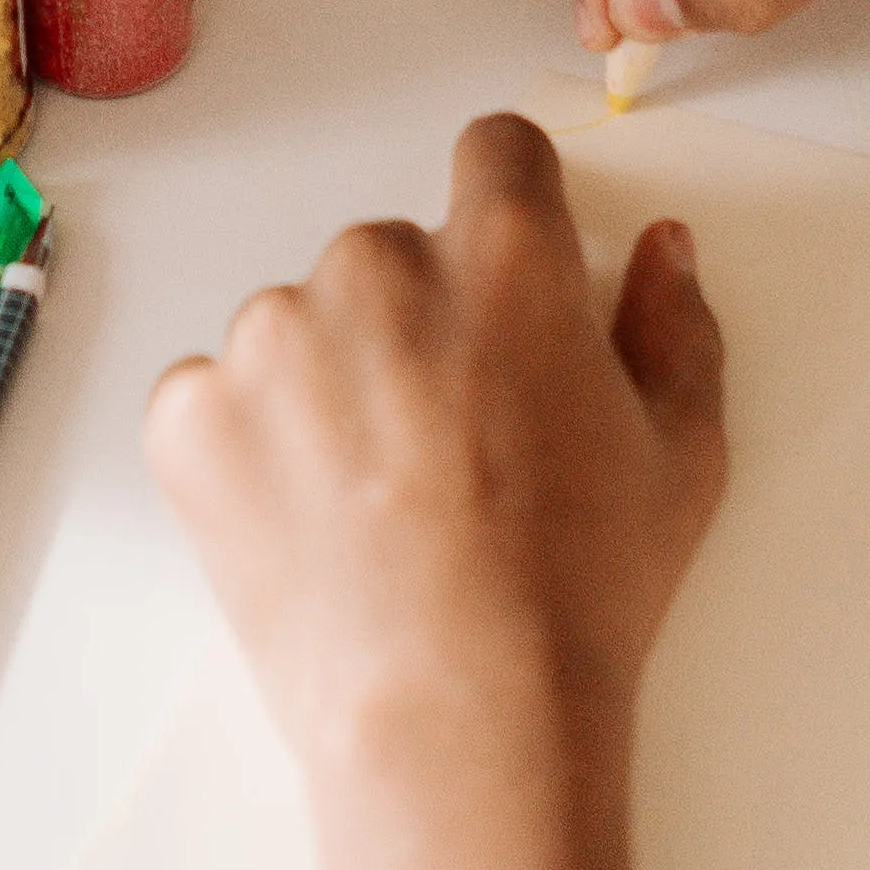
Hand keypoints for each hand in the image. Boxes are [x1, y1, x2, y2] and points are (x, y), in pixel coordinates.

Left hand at [148, 116, 727, 786]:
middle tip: (450, 449)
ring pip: (301, 328)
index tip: (505, 291)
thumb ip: (671, 326)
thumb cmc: (580, 593)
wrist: (459, 718)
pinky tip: (310, 528)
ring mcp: (267, 336)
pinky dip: (250, 448)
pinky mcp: (190, 413)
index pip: (495, 151)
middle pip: (391, 256)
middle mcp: (374, 264)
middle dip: (416, 325)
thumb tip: (661, 248)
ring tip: (377, 508)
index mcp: (502, 253)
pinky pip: (216, 398)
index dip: (509, 213)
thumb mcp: (680, 455)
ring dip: (328, 386)